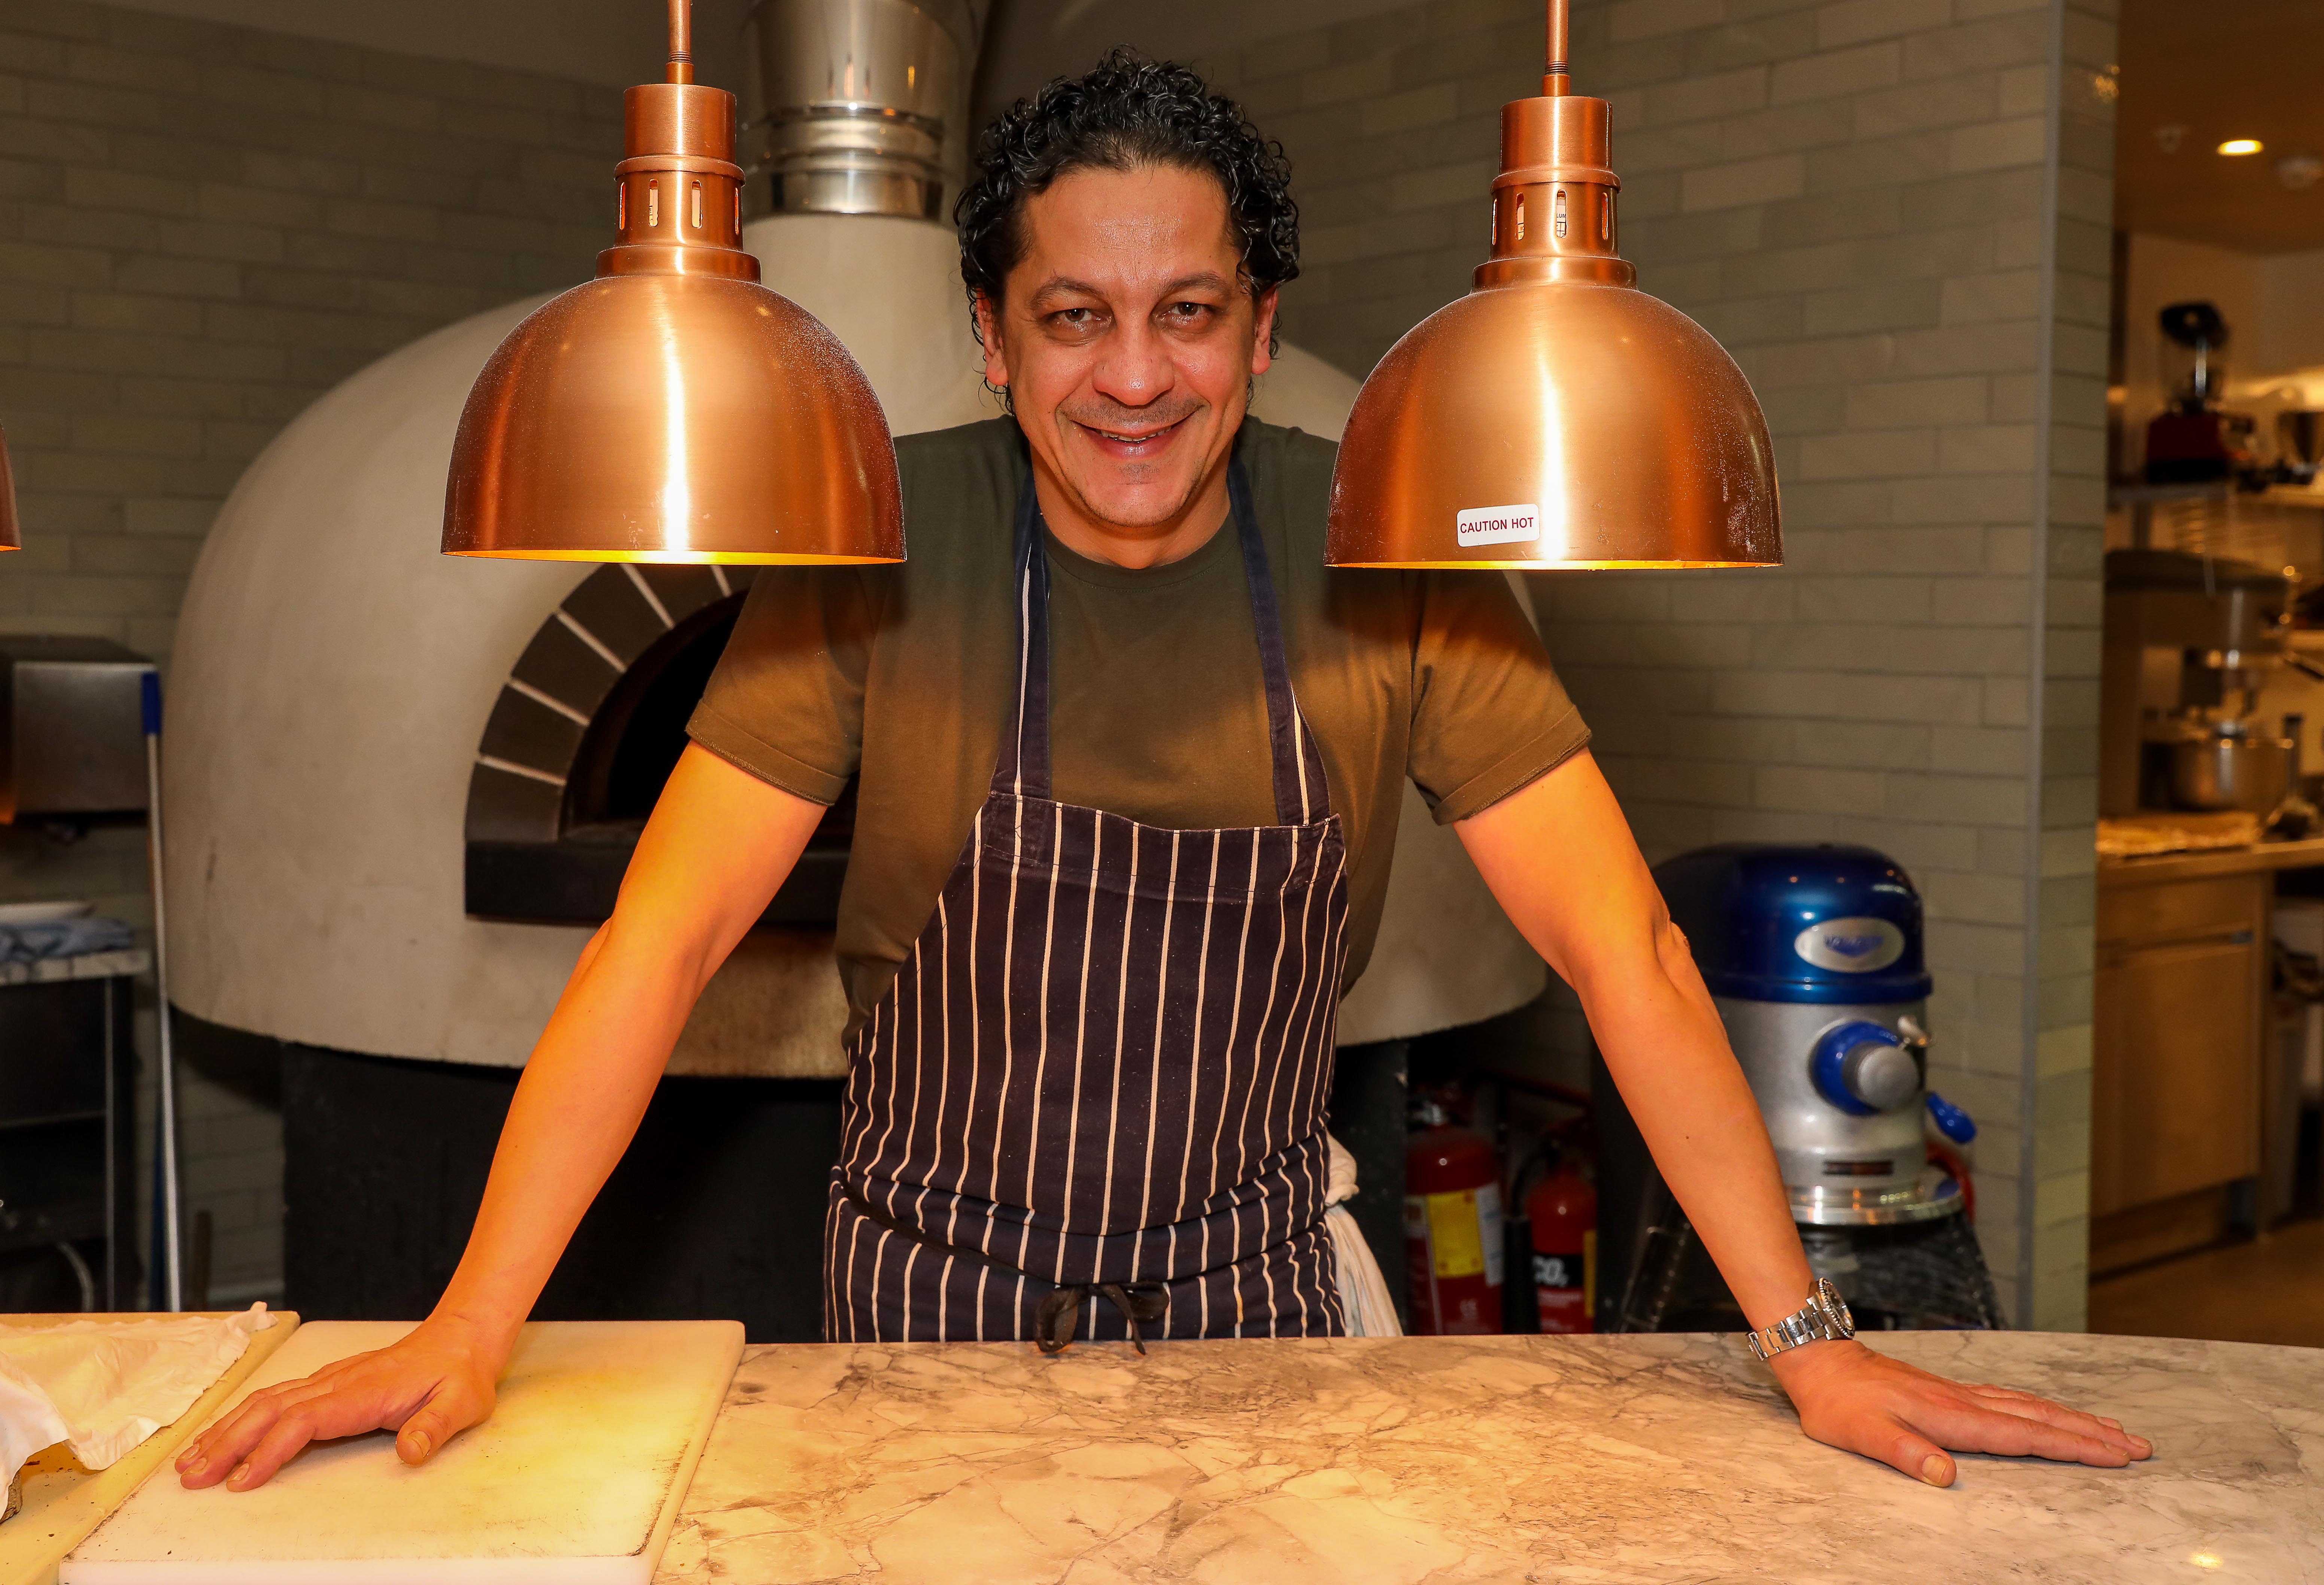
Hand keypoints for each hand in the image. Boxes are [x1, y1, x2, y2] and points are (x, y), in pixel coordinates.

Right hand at [175, 1319, 501, 1491]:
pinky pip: (276, 1398)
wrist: (462, 1340)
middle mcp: (337, 1383)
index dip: (269, 1450)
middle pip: (270, 1410)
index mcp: (363, 1392)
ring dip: (226, 1430)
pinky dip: (243, 1416)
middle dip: (227, 1444)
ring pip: (265, 1402)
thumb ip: (435, 1427)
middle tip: (191, 1477)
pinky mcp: (327, 1382)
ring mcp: (329, 1380)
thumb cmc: (459, 1374)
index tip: (240, 1480)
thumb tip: (411, 1452)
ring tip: (190, 1461)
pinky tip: (222, 1433)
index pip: (303, 1422)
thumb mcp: (461, 1403)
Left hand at [1769, 1339, 2153, 1485]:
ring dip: (2074, 1419)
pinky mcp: (1951, 1392)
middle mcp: (1965, 1403)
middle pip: (2041, 1419)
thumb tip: (1945, 1475)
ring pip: (2031, 1406)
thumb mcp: (1863, 1433)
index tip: (2116, 1455)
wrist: (1820, 1362)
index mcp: (1952, 1418)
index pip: (2025, 1436)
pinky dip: (2042, 1407)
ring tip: (2115, 1430)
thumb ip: (1905, 1453)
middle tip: (2139, 1447)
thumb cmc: (1839, 1403)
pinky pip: (2011, 1399)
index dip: (2072, 1447)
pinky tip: (2052, 1412)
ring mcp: (1961, 1394)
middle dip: (2092, 1434)